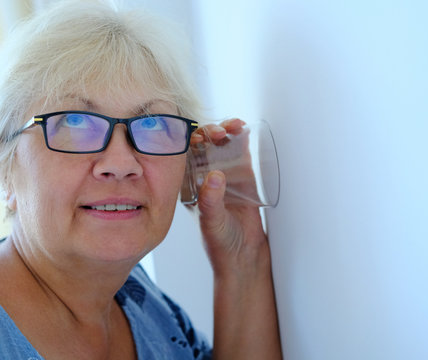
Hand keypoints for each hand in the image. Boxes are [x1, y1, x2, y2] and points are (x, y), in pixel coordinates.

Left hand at [190, 119, 268, 275]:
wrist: (243, 257)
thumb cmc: (220, 244)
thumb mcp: (212, 222)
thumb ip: (211, 201)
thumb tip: (215, 175)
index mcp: (189, 186)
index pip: (184, 157)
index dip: (188, 142)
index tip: (198, 137)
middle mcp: (204, 177)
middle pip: (203, 146)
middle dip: (209, 132)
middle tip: (219, 132)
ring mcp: (224, 175)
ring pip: (221, 145)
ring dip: (225, 131)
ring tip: (233, 126)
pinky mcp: (243, 177)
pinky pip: (240, 152)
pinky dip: (241, 138)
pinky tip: (243, 129)